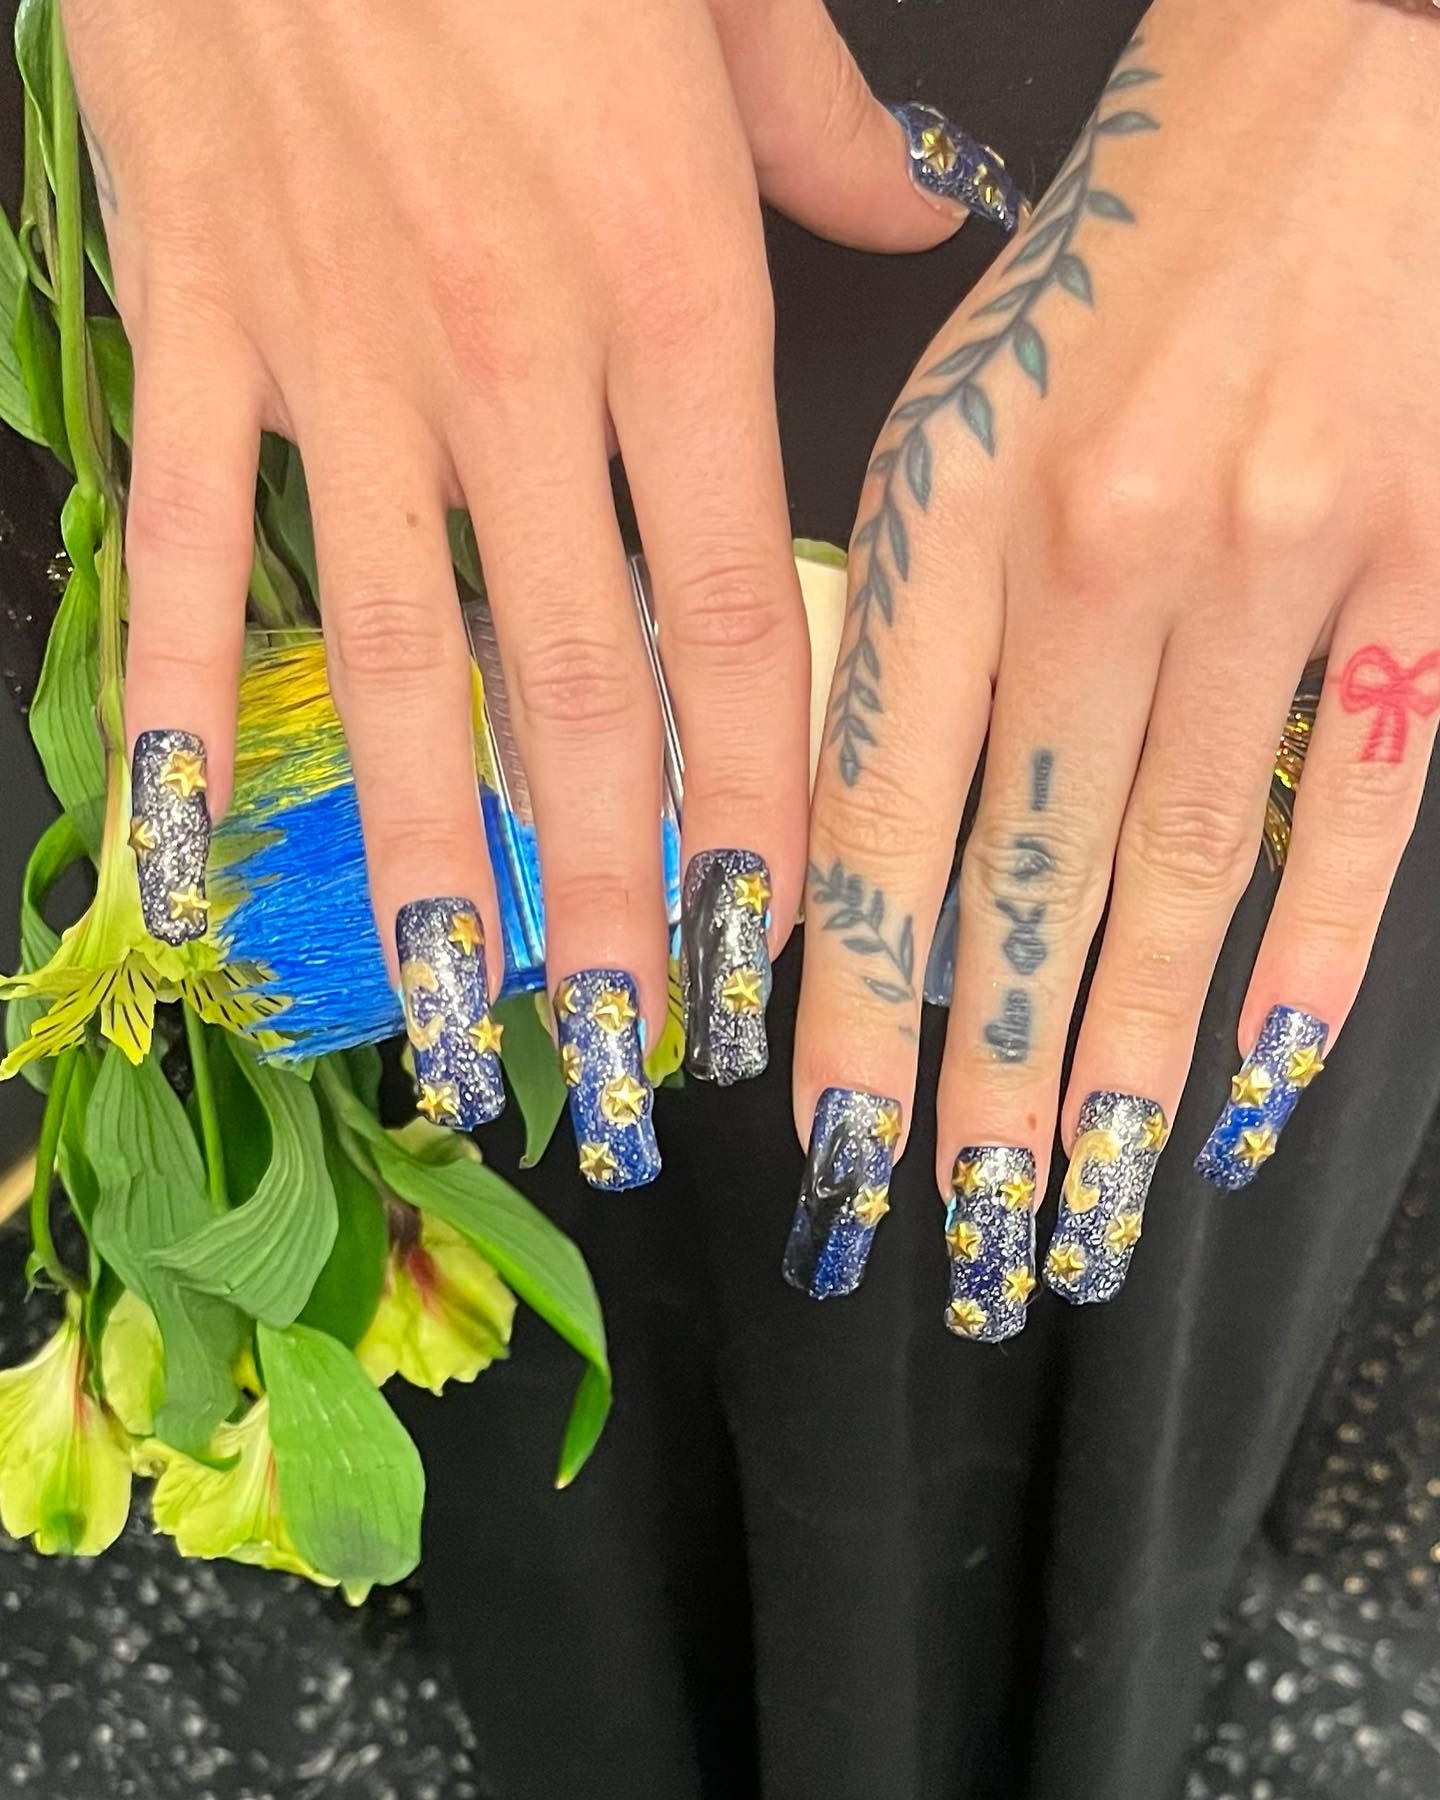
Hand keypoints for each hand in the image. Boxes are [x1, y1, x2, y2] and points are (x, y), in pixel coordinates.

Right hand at [63, 0, 996, 1172]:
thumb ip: (820, 131)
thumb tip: (914, 207)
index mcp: (667, 288)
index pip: (735, 610)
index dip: (756, 797)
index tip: (764, 938)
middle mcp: (511, 361)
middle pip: (577, 685)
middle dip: (607, 887)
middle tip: (621, 1045)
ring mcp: (337, 356)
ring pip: (390, 656)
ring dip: (422, 852)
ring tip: (449, 1003)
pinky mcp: (196, 321)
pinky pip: (179, 543)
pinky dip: (171, 701)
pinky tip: (178, 842)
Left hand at [790, 0, 1439, 1321]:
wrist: (1342, 73)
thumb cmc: (1122, 243)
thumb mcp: (953, 399)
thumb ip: (908, 617)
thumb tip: (879, 842)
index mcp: (947, 508)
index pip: (871, 817)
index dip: (848, 1000)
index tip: (832, 1138)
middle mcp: (1096, 553)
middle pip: (1024, 882)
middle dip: (987, 1084)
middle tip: (958, 1236)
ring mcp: (1272, 567)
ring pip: (1181, 874)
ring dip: (1131, 1061)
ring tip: (1092, 1203)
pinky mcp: (1423, 563)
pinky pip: (1356, 799)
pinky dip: (1308, 952)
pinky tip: (1261, 1079)